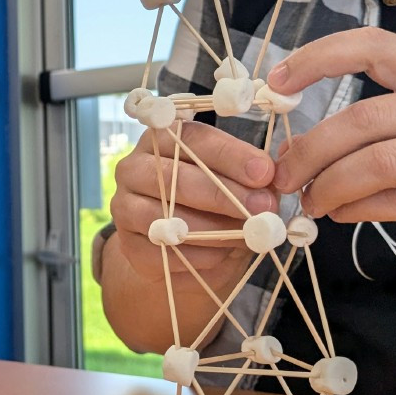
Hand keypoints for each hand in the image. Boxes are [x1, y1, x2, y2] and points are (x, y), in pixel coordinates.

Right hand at [109, 120, 277, 292]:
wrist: (184, 248)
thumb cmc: (213, 203)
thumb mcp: (235, 182)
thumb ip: (250, 178)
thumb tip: (271, 182)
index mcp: (161, 139)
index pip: (192, 138)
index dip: (230, 155)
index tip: (265, 172)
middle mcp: (134, 167)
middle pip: (174, 176)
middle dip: (224, 194)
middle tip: (263, 208)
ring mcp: (124, 206)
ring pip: (165, 217)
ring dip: (214, 229)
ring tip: (248, 236)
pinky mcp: (127, 244)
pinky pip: (164, 252)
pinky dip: (200, 256)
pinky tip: (224, 254)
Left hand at [268, 27, 395, 269]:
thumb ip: (383, 122)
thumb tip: (301, 141)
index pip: (376, 45)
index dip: (320, 58)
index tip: (276, 83)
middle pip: (367, 117)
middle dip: (311, 148)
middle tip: (282, 174)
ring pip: (382, 162)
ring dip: (331, 185)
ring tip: (310, 202)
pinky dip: (359, 209)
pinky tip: (341, 214)